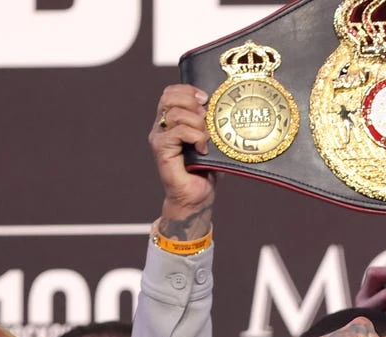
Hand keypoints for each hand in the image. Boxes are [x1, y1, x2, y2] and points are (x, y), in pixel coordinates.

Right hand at [150, 84, 216, 228]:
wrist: (196, 198)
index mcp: (171, 121)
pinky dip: (195, 137)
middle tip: (206, 117)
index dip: (188, 90)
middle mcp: (162, 127)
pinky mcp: (162, 150)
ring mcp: (159, 138)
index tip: (206, 99)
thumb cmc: (205, 172)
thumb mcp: (212, 142)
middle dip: (192, 103)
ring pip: (176, 114)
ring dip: (197, 124)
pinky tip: (202, 149)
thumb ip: (212, 125)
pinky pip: (178, 132)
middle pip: (170, 97)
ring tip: (206, 139)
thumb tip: (226, 108)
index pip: (171, 92)